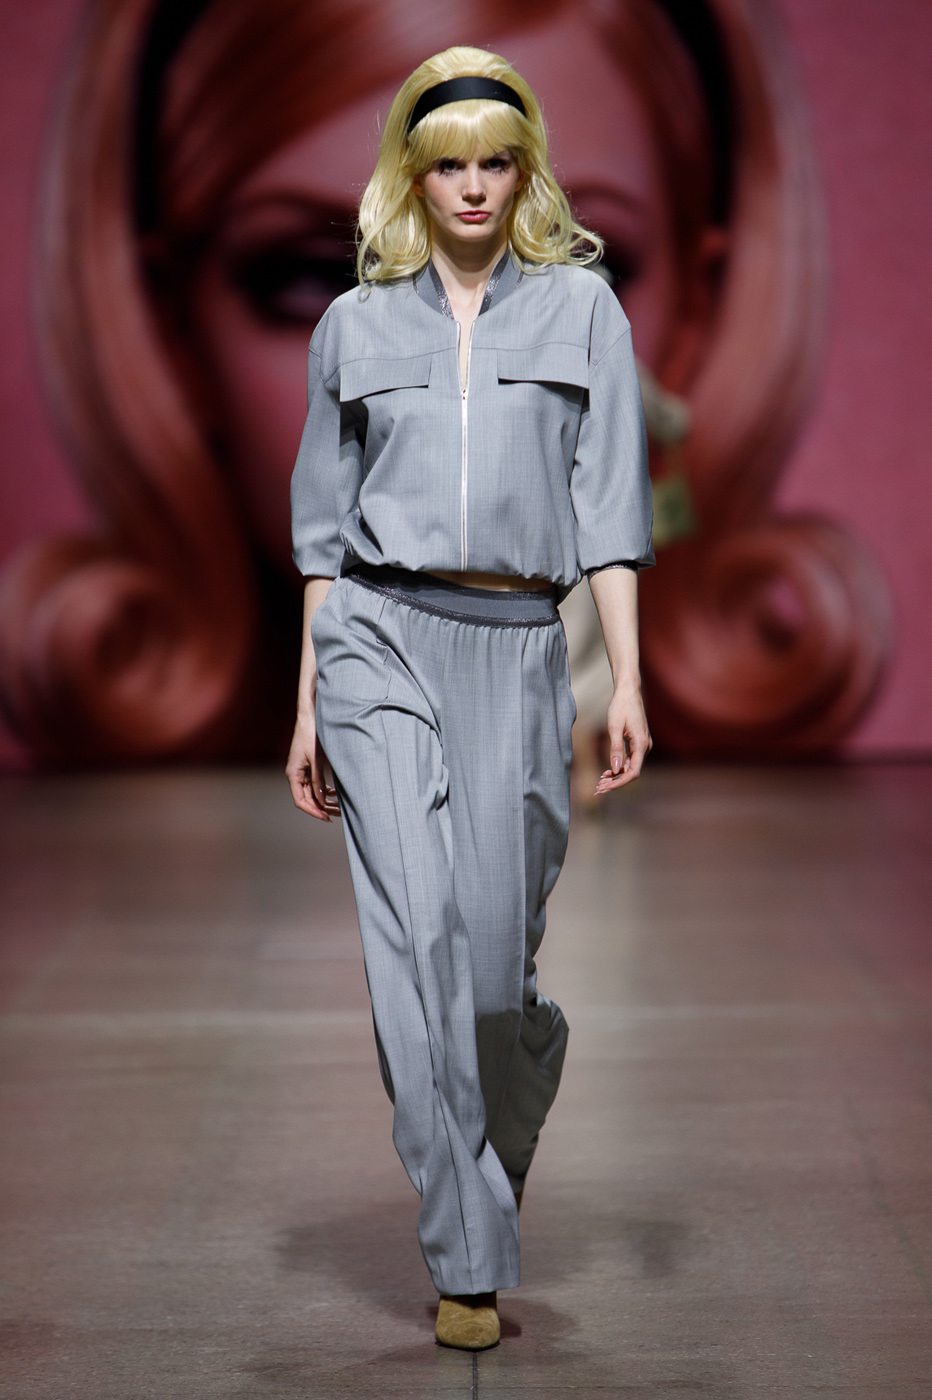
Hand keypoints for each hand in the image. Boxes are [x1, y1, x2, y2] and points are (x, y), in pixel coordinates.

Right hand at [286, 713, 340, 820]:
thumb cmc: (311, 735)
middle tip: (337, 815)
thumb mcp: (316, 759)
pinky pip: (315, 784)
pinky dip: (325, 790)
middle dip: (321, 808)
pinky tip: (335, 794)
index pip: (301, 801)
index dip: (313, 811)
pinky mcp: (309, 766)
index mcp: (293, 774)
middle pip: (307, 799)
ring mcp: (302, 771)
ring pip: (312, 792)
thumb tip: (321, 800)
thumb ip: (318, 780)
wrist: (311, 717)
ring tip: (339, 808)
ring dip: (324, 800)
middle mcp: (295, 775)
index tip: (326, 817)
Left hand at [594, 681, 651, 795]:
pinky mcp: (638, 743)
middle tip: (598, 789)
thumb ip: (615, 749)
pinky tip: (607, 772)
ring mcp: (643, 745)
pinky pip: (630, 760)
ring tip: (600, 782)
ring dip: (616, 776)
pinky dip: (619, 768)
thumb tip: (615, 769)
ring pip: (631, 767)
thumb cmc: (621, 706)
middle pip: (632, 772)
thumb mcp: (614, 727)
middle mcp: (645, 746)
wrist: (628, 691)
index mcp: (642, 744)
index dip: (619, 783)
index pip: (633, 772)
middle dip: (616, 782)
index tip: (605, 788)